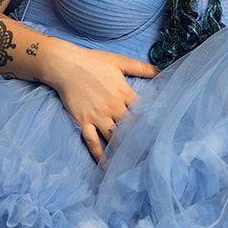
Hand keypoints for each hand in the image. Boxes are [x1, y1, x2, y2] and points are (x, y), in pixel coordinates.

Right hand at [45, 42, 157, 161]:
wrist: (66, 65)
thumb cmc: (93, 61)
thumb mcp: (119, 61)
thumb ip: (141, 68)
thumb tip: (162, 72)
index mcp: (123, 92)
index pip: (143, 110)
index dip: (152, 120)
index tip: (161, 131)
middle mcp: (113, 107)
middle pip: (131, 127)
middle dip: (141, 138)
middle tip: (151, 152)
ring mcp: (98, 116)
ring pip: (114, 137)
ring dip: (124, 149)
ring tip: (134, 162)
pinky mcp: (84, 122)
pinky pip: (93, 142)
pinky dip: (100, 155)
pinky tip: (107, 166)